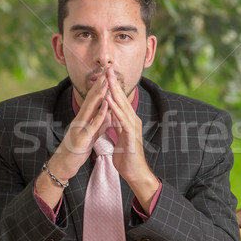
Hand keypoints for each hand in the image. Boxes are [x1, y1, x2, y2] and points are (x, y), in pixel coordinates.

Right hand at [51, 72, 109, 179]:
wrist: (64, 165)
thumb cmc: (77, 149)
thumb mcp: (91, 134)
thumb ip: (99, 123)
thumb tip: (108, 113)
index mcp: (83, 118)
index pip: (93, 98)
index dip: (100, 85)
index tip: (107, 74)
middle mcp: (80, 119)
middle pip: (91, 99)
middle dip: (99, 84)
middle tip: (106, 70)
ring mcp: (79, 127)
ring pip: (90, 108)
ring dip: (99, 95)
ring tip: (106, 83)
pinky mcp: (82, 138)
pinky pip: (92, 125)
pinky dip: (99, 115)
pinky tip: (106, 107)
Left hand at [105, 67, 159, 212]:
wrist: (134, 173)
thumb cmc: (126, 158)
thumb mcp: (118, 138)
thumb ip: (115, 127)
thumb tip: (111, 119)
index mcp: (128, 121)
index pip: (119, 100)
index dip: (113, 87)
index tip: (106, 74)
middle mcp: (132, 121)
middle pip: (122, 98)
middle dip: (114, 83)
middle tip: (108, 67)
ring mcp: (132, 127)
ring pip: (122, 106)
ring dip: (115, 92)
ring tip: (108, 79)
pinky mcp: (130, 135)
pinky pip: (122, 120)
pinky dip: (115, 109)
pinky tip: (110, 100)